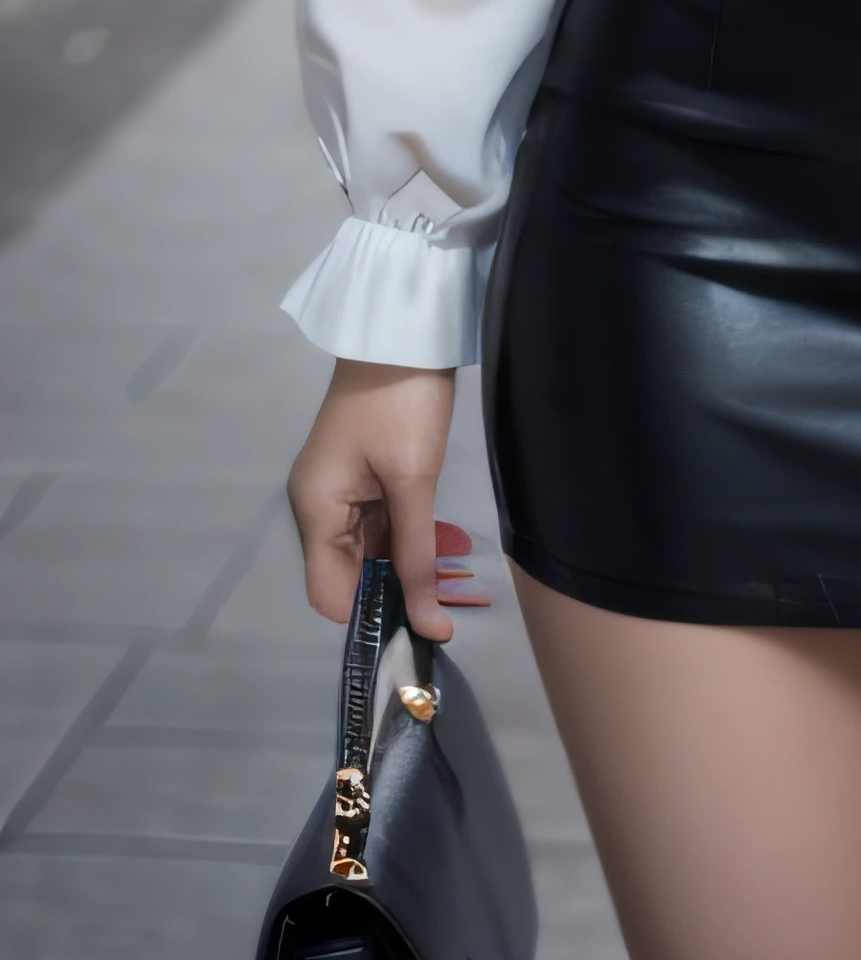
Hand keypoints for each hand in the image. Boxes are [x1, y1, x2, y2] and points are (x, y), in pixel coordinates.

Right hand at [287, 360, 486, 639]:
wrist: (404, 329)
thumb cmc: (403, 402)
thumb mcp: (414, 480)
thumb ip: (417, 555)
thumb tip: (428, 625)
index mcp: (315, 509)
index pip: (329, 594)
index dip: (369, 616)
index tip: (416, 630)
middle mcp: (319, 505)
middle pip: (348, 574)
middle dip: (390, 595)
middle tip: (443, 615)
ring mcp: (341, 489)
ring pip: (367, 551)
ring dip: (401, 568)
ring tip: (446, 592)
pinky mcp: (363, 474)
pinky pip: (378, 525)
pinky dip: (404, 541)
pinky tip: (436, 554)